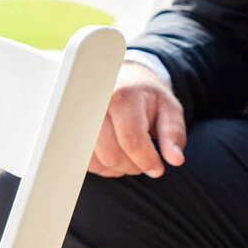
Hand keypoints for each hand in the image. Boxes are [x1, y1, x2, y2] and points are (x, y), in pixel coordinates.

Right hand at [90, 62, 187, 178]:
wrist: (122, 79)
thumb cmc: (147, 98)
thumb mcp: (169, 109)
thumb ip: (173, 134)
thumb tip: (176, 160)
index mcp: (122, 97)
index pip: (131, 140)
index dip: (147, 161)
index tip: (157, 168)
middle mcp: (95, 106)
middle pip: (112, 154)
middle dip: (134, 166)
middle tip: (145, 161)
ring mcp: (79, 119)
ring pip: (97, 161)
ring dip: (118, 169)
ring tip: (132, 157)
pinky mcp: (72, 131)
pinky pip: (85, 162)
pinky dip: (104, 168)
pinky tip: (116, 157)